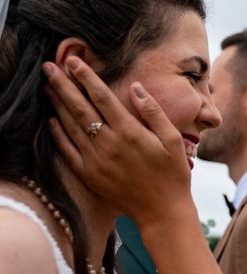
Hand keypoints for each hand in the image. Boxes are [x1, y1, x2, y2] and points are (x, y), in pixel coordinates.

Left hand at [43, 56, 194, 226]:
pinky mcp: (89, 176)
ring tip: (47, 86)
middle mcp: (109, 144)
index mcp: (130, 132)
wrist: (162, 212)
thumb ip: (153, 112)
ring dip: (58, 104)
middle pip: (80, 109)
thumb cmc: (172, 173)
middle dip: (64, 85)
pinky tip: (53, 121)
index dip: (87, 78)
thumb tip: (137, 87)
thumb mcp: (172, 139)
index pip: (103, 98)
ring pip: (71, 127)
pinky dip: (58, 134)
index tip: (74, 61)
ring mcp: (96, 161)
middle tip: (49, 67)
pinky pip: (68, 151)